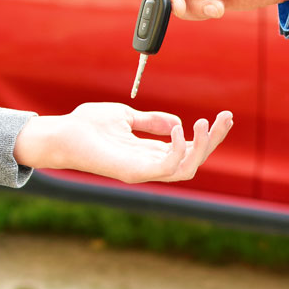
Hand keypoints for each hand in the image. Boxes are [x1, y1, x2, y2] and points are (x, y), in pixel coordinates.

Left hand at [13, 103, 232, 183]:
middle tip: (226, 117)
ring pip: (187, 168)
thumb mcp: (126, 116)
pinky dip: (179, 150)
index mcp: (151, 154)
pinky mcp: (134, 173)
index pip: (189, 149)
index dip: (209, 135)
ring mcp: (144, 172)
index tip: (225, 115)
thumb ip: (151, 121)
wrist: (63, 133)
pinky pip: (168, 168)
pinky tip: (181, 129)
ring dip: (202, 147)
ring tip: (204, 123)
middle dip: (214, 141)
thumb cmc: (88, 126)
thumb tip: (176, 122)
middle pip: (195, 160)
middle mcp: (150, 166)